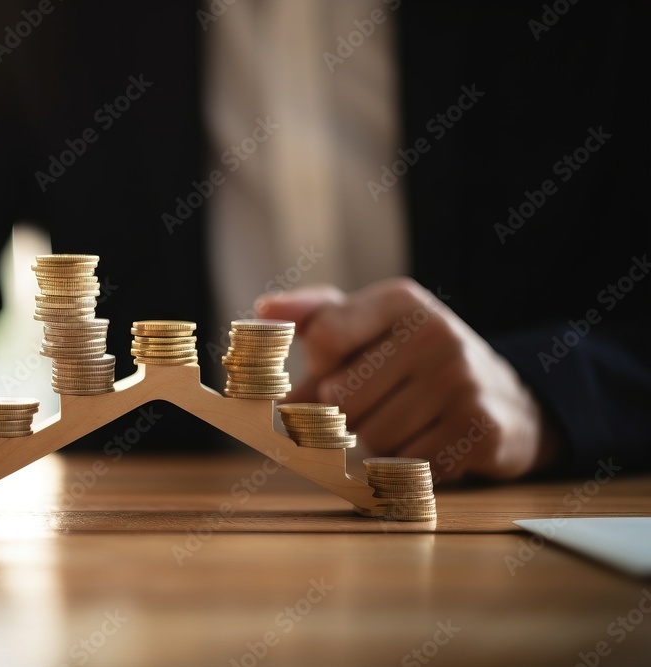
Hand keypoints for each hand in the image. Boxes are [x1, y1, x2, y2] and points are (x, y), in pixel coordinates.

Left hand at [256, 278, 561, 481]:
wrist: (505, 398)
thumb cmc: (410, 362)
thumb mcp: (368, 328)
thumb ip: (313, 318)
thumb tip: (263, 313)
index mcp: (400, 300)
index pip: (324, 337)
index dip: (320, 367)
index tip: (334, 371)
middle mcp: (435, 331)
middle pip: (340, 397)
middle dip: (346, 413)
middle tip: (376, 404)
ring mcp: (462, 379)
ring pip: (372, 436)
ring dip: (376, 442)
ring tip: (406, 421)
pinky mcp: (480, 427)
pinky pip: (408, 464)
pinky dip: (408, 464)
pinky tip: (430, 441)